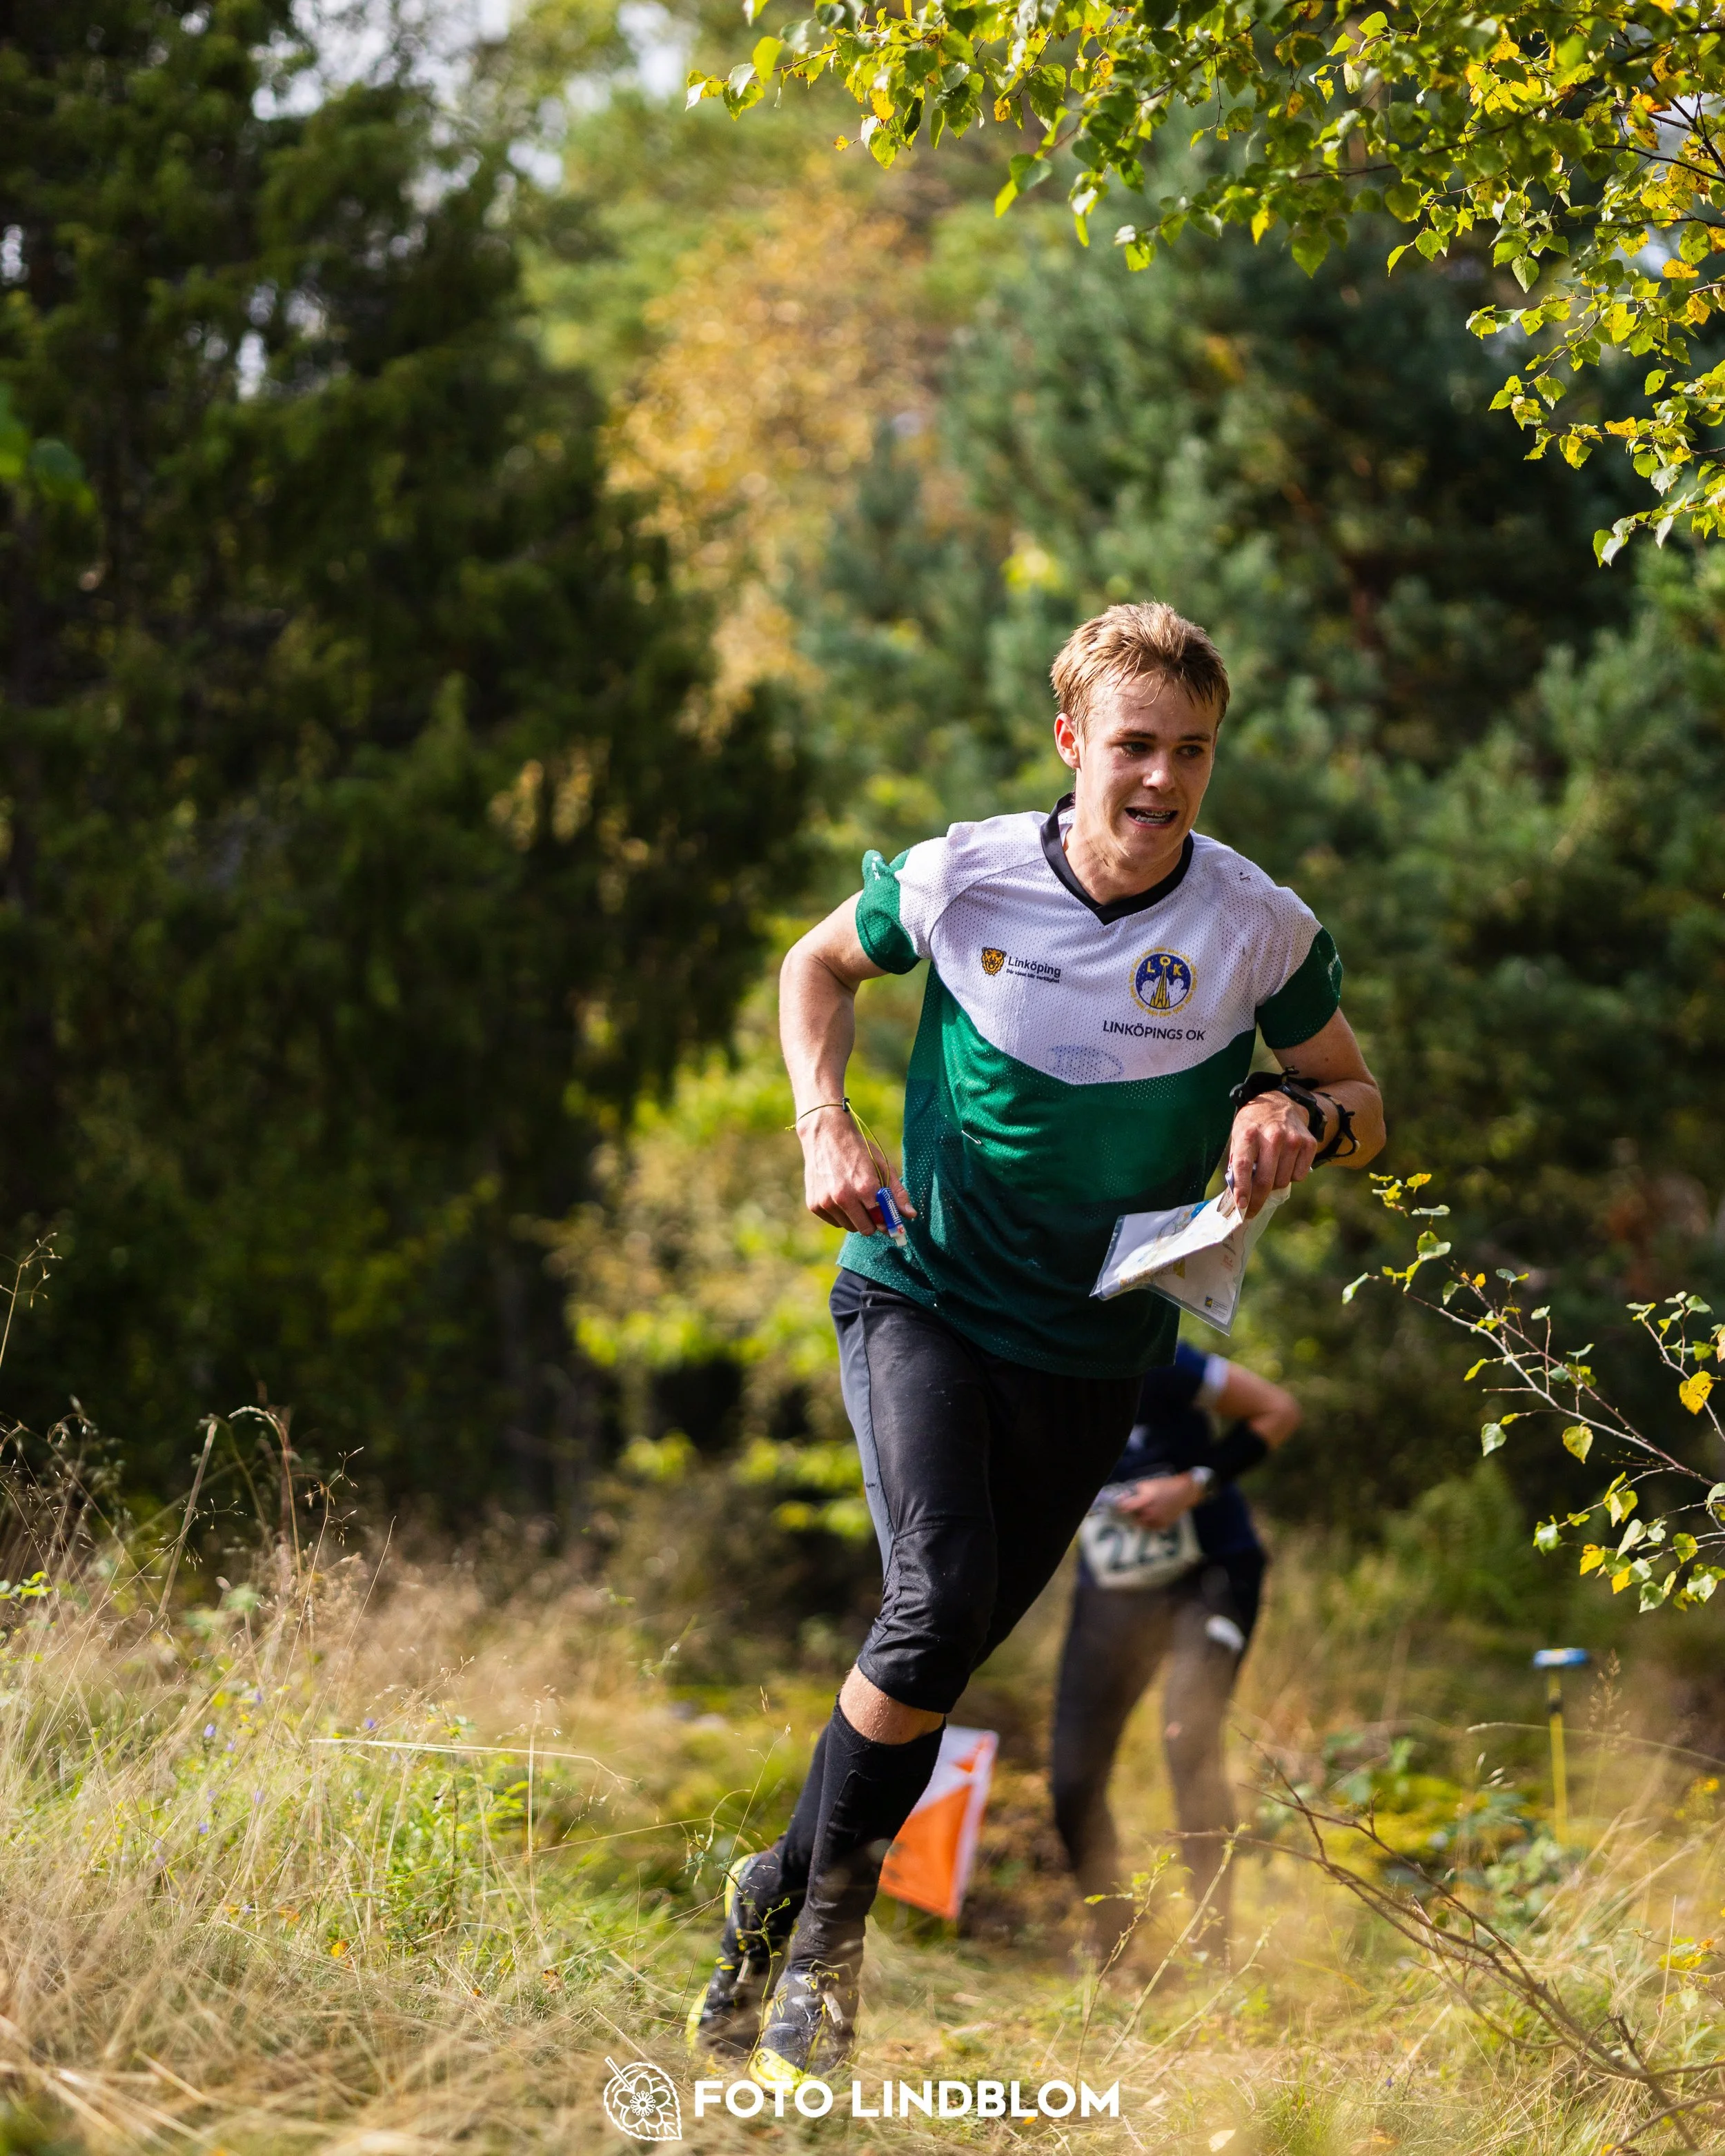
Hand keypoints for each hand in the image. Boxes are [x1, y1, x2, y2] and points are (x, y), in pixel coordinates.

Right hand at [799, 1107, 916, 1234]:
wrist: (825, 1134)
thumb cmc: (858, 1149)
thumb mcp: (882, 1166)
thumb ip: (897, 1193)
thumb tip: (911, 1215)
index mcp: (865, 1187)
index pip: (881, 1222)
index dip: (887, 1221)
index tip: (889, 1220)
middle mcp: (844, 1197)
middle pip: (866, 1229)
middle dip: (872, 1221)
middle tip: (871, 1206)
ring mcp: (826, 1202)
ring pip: (849, 1227)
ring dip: (855, 1217)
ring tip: (853, 1196)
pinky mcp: (814, 1205)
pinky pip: (834, 1222)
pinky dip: (840, 1214)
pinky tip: (839, 1195)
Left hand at [1114, 1473, 1201, 1528]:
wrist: (1185, 1493)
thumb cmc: (1165, 1486)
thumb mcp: (1148, 1484)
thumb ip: (1135, 1491)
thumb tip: (1126, 1497)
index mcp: (1145, 1501)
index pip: (1125, 1507)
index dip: (1119, 1506)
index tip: (1117, 1505)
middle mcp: (1150, 1513)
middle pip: (1133, 1517)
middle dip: (1131, 1512)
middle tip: (1132, 1507)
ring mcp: (1157, 1521)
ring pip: (1141, 1523)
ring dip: (1139, 1518)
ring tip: (1142, 1511)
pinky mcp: (1163, 1526)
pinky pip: (1150, 1527)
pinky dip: (1148, 1523)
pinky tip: (1151, 1516)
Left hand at [1225, 1092, 1321, 1220]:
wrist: (1278, 1103)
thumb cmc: (1253, 1126)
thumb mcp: (1238, 1137)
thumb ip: (1236, 1164)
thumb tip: (1236, 1196)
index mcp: (1249, 1134)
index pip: (1244, 1165)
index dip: (1243, 1188)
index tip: (1242, 1206)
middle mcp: (1272, 1135)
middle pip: (1266, 1179)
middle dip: (1258, 1200)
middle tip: (1251, 1211)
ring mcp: (1293, 1139)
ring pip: (1283, 1181)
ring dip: (1275, 1184)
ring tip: (1270, 1171)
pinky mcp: (1309, 1143)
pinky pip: (1299, 1175)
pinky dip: (1291, 1176)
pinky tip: (1285, 1163)